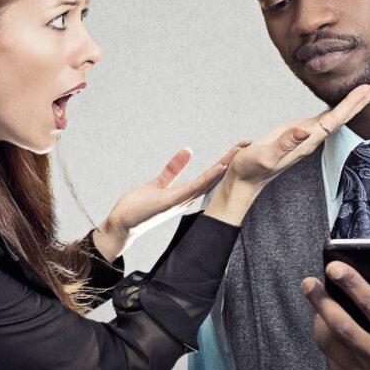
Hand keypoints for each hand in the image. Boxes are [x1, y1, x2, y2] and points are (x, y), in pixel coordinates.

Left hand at [94, 143, 246, 260]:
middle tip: (248, 146)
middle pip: (213, 177)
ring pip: (206, 182)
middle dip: (230, 162)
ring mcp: (180, 200)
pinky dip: (206, 180)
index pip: (210, 174)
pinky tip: (217, 170)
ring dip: (222, 168)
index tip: (239, 148)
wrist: (122, 223)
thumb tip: (188, 151)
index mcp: (186, 193)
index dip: (225, 161)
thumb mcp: (158, 183)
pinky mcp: (169, 202)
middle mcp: (187, 197)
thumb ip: (173, 169)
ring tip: (237, 155)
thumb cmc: (139, 207)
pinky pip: (191, 189)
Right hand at [205, 82, 369, 226]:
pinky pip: (323, 117)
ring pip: (336, 116)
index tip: (369, 89)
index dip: (352, 103)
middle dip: (362, 101)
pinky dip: (336, 107)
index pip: (336, 119)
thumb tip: (302, 130)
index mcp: (306, 141)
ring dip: (353, 103)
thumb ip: (284, 144)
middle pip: (342, 117)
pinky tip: (341, 103)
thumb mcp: (264, 156)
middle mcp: (310, 138)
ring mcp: (305, 136)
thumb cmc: (251, 169)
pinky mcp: (297, 133)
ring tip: (369, 90)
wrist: (244, 180)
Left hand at [302, 264, 369, 369]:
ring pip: (331, 344)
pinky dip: (324, 339)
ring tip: (315, 301)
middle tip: (309, 283)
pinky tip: (324, 325)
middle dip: (322, 301)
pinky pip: (329, 358)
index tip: (335, 268)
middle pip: (344, 327)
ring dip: (318, 320)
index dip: (352, 284)